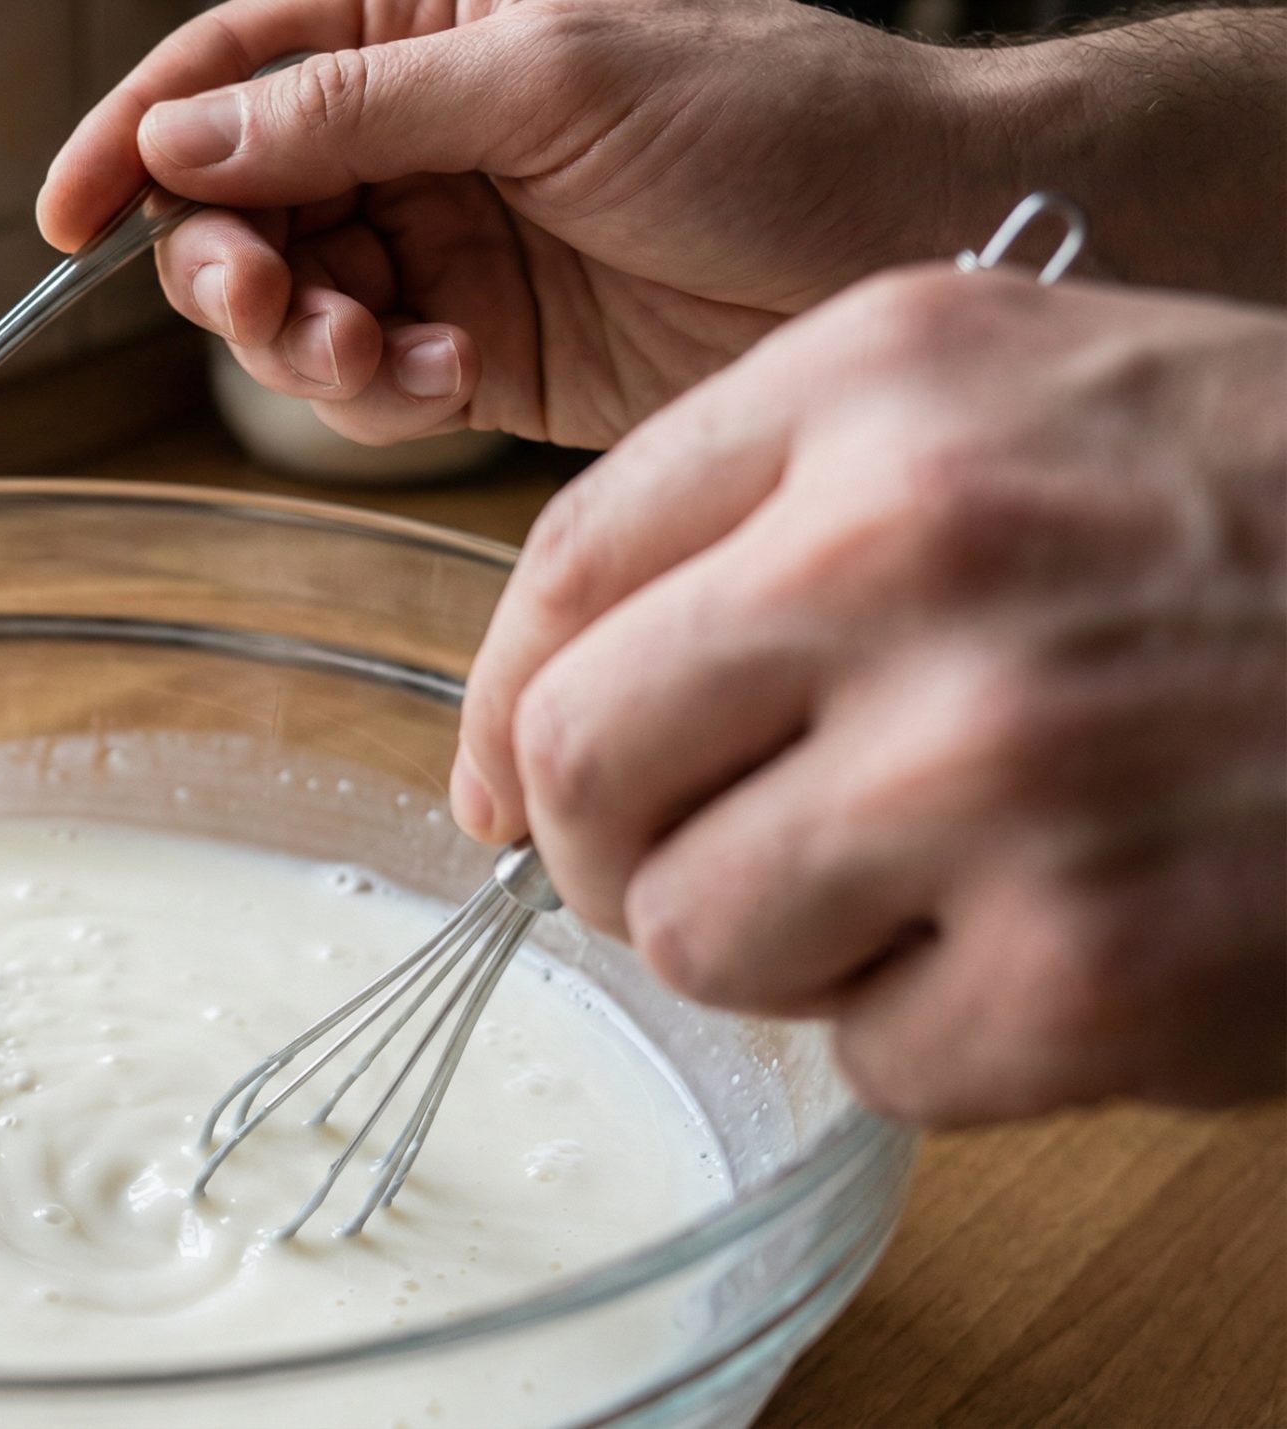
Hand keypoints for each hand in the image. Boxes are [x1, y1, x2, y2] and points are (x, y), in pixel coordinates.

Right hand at [39, 0, 1286, 451]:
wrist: (910, 240)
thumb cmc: (772, 115)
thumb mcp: (552, 75)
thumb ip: (356, 103)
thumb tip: (183, 139)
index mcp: (429, 15)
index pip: (235, 65)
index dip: (135, 133)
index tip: (61, 212)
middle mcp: (421, 127)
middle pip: (239, 199)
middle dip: (228, 261)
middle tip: (265, 301)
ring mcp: (451, 242)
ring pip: (294, 302)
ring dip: (305, 342)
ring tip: (382, 354)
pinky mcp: (487, 348)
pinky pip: (372, 383)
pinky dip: (381, 395)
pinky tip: (451, 381)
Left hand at [450, 266, 1286, 1123]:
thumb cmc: (1277, 520)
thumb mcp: (1021, 400)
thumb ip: (766, 513)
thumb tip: (525, 731)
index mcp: (883, 384)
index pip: (558, 570)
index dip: (513, 706)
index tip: (520, 783)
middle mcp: (914, 554)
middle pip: (582, 765)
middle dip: (618, 846)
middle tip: (704, 864)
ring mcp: (999, 769)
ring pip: (697, 933)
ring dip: (783, 946)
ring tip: (925, 893)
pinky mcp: (1092, 968)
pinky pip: (871, 1059)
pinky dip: (939, 1036)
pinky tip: (1056, 951)